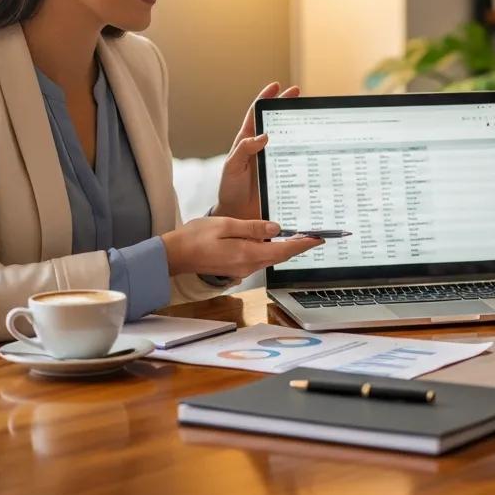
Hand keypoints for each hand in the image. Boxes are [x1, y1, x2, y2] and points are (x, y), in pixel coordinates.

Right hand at [160, 216, 321, 279]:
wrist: (174, 255)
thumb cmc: (196, 237)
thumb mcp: (226, 225)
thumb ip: (253, 227)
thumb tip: (277, 228)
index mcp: (248, 254)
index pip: (283, 250)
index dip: (303, 245)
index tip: (319, 239)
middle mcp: (248, 265)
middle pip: (280, 255)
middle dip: (299, 246)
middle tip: (316, 235)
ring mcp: (242, 268)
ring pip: (271, 257)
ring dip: (287, 248)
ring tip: (302, 236)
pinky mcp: (237, 266)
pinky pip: (261, 257)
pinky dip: (273, 249)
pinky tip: (276, 240)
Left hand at [214, 82, 299, 220]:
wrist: (238, 215)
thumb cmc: (231, 190)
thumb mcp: (232, 167)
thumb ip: (244, 150)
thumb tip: (263, 135)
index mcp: (247, 143)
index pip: (256, 115)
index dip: (265, 99)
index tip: (275, 86)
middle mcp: (262, 148)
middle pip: (276, 121)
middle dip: (285, 105)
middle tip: (297, 92)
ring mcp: (274, 160)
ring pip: (288, 137)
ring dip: (298, 125)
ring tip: (309, 113)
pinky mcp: (284, 173)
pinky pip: (296, 159)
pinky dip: (305, 151)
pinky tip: (316, 145)